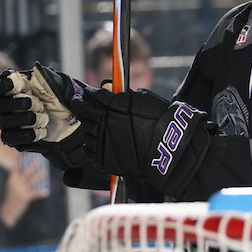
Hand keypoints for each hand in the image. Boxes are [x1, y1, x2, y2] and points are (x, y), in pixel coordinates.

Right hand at [0, 63, 86, 168]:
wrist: (65, 123)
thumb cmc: (56, 100)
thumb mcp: (54, 85)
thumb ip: (44, 76)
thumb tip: (36, 68)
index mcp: (11, 91)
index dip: (6, 86)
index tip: (21, 85)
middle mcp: (4, 107)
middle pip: (0, 106)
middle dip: (21, 104)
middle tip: (40, 105)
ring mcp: (6, 123)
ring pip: (5, 122)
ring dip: (27, 119)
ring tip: (45, 119)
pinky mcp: (12, 139)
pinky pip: (12, 138)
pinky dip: (29, 134)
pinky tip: (43, 131)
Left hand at [71, 87, 213, 196]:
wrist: (172, 150)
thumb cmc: (161, 121)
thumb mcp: (143, 99)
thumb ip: (122, 95)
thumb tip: (109, 91)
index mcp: (112, 106)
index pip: (92, 96)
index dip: (87, 94)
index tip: (85, 94)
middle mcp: (104, 124)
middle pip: (84, 112)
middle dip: (81, 106)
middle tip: (80, 104)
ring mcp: (103, 143)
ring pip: (86, 131)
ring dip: (88, 126)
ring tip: (94, 124)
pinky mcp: (105, 160)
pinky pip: (89, 150)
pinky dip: (91, 145)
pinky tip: (98, 141)